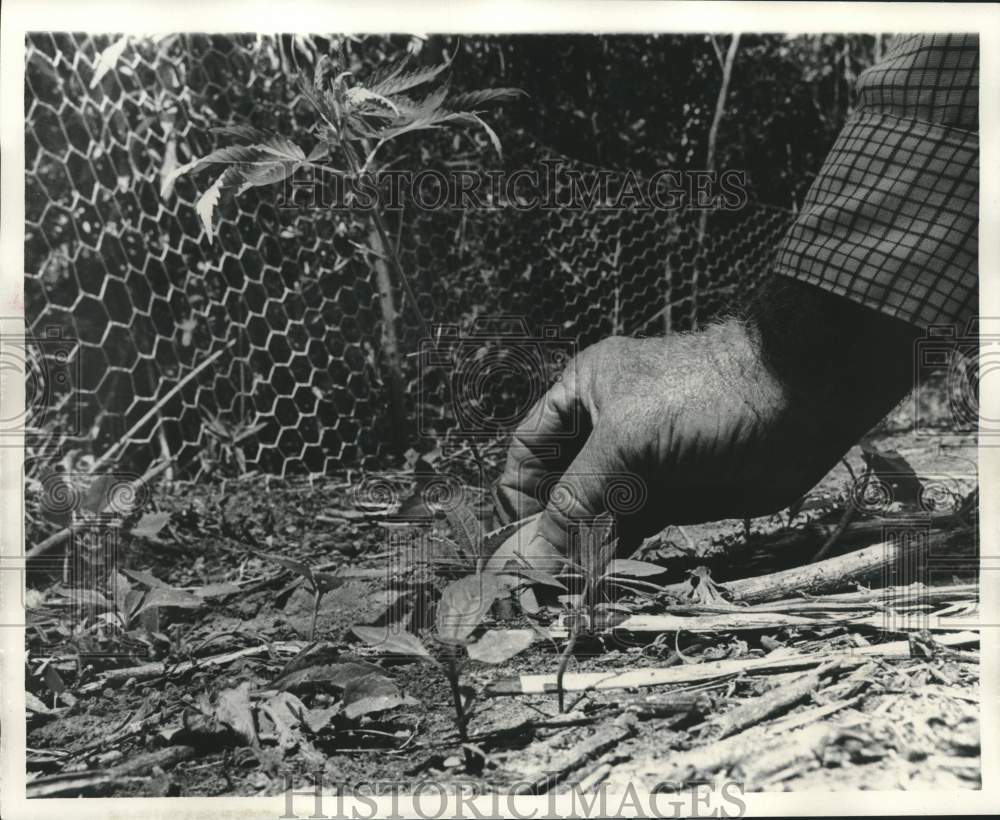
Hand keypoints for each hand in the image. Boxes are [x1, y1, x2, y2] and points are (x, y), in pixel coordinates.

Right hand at [495, 276, 919, 564]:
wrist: (798, 399)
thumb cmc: (700, 398)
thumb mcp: (624, 439)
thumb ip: (576, 499)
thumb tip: (533, 556)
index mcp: (580, 396)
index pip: (528, 454)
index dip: (514, 499)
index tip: (507, 550)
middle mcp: (603, 432)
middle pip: (558, 491)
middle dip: (545, 535)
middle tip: (531, 586)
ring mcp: (638, 468)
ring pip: (593, 517)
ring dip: (578, 553)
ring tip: (561, 596)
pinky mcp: (671, 498)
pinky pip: (630, 533)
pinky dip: (613, 559)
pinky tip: (599, 585)